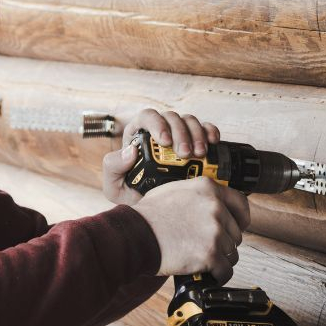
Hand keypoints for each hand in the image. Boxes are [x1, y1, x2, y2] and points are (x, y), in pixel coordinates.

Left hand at [101, 109, 220, 204]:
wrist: (157, 210)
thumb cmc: (133, 194)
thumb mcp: (114, 186)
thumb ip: (113, 166)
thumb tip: (129, 150)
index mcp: (138, 135)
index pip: (148, 116)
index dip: (157, 124)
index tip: (165, 142)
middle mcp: (159, 130)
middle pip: (171, 117)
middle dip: (180, 132)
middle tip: (185, 153)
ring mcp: (179, 134)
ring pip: (189, 120)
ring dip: (196, 134)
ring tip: (199, 154)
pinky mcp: (196, 141)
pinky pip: (205, 128)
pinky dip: (210, 131)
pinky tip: (213, 143)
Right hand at [133, 177, 250, 283]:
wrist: (136, 235)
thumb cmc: (148, 215)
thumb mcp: (173, 190)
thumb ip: (195, 194)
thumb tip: (207, 201)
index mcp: (207, 189)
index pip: (240, 203)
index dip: (241, 218)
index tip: (238, 225)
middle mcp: (215, 207)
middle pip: (236, 232)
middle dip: (225, 241)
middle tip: (208, 246)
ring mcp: (214, 231)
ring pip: (232, 252)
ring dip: (220, 258)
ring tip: (204, 260)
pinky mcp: (210, 254)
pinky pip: (226, 270)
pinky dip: (218, 275)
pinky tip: (208, 273)